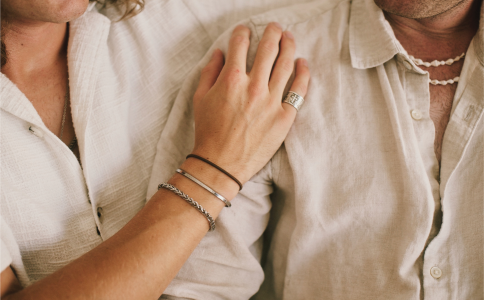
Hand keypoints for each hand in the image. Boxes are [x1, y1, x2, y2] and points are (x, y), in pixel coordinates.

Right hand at [191, 22, 309, 182]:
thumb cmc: (208, 132)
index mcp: (231, 79)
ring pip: (286, 64)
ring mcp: (272, 101)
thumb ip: (210, 72)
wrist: (221, 164)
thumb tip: (220, 52)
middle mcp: (254, 86)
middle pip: (268, 49)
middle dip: (272, 32)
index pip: (240, 44)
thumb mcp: (199, 98)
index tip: (245, 30)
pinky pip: (298, 90)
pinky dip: (302, 73)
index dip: (242, 33)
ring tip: (289, 37)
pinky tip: (302, 63)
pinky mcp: (284, 117)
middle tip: (274, 27)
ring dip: (288, 46)